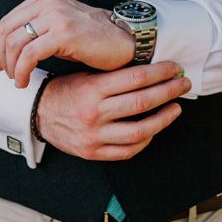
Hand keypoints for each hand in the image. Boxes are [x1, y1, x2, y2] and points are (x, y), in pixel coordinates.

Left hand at [0, 0, 135, 86]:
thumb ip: (39, 30)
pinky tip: (25, 81)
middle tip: (7, 74)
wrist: (124, 41)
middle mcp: (49, 3)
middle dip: (2, 56)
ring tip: (18, 81)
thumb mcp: (61, 27)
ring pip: (16, 43)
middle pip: (7, 31)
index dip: (0, 45)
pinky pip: (30, 54)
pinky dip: (22, 70)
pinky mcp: (64, 33)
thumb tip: (12, 48)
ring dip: (12, 67)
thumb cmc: (94, 39)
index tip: (3, 63)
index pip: (9, 21)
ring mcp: (56, 16)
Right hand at [37, 61, 190, 160]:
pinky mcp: (93, 152)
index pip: (136, 78)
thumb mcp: (86, 76)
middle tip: (183, 84)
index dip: (161, 72)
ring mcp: (94, 136)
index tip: (175, 68)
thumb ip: (114, 76)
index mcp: (92, 88)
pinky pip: (128, 150)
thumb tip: (152, 69)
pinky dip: (146, 140)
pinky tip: (155, 129)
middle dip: (169, 91)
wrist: (38, 114)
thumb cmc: (66, 91)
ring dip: (163, 118)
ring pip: (140, 130)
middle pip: (142, 102)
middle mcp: (94, 113)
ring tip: (175, 108)